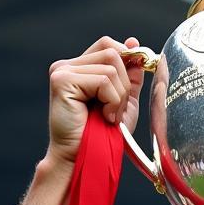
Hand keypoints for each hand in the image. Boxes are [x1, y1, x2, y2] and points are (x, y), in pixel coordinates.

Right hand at [45, 35, 144, 165]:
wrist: (82, 159)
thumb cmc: (101, 137)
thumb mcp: (122, 103)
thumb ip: (128, 76)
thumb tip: (134, 45)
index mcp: (79, 68)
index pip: (107, 45)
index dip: (127, 55)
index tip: (140, 70)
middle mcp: (67, 65)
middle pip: (112, 51)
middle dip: (125, 83)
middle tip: (117, 110)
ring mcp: (62, 70)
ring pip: (111, 66)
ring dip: (119, 96)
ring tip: (109, 117)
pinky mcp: (62, 80)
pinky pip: (104, 79)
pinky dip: (112, 101)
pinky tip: (104, 117)